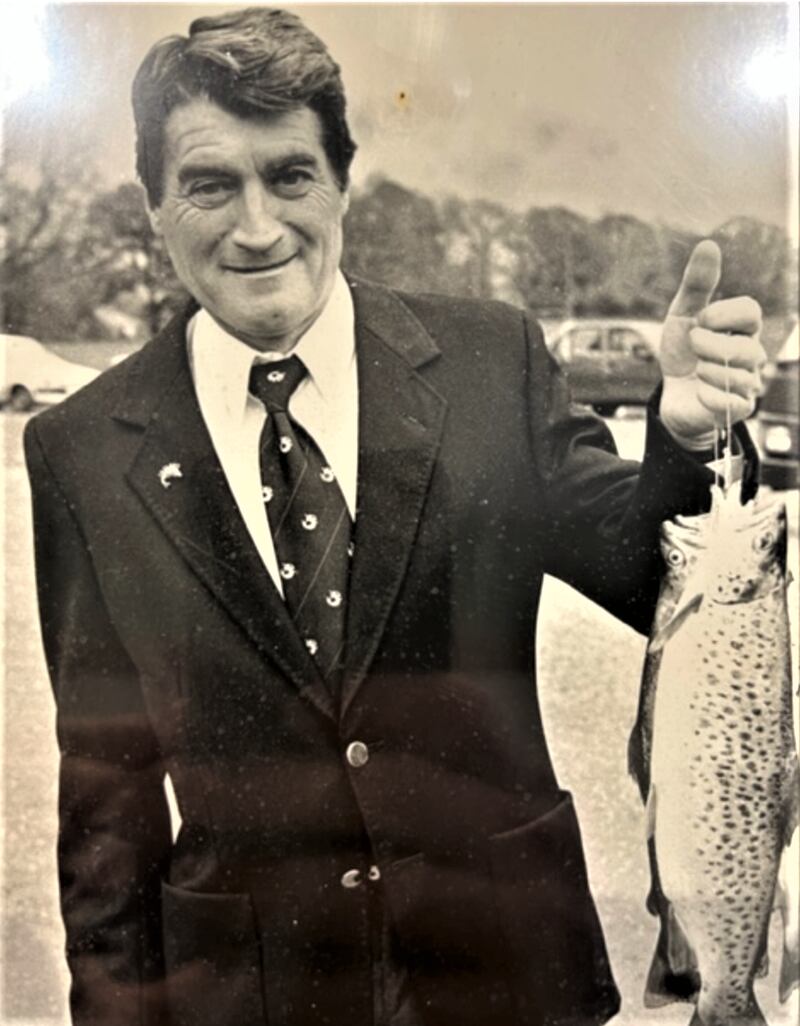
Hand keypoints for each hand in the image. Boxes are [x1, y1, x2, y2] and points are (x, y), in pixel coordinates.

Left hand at [658, 239, 765, 447]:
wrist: (672, 395)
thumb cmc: (683, 353)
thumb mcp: (682, 316)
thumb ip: (696, 284)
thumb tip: (709, 245)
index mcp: (742, 328)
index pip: (750, 311)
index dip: (722, 314)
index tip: (701, 320)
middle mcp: (751, 354)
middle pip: (747, 348)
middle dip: (710, 346)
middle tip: (693, 346)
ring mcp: (748, 383)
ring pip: (739, 376)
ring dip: (707, 371)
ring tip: (696, 371)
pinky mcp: (738, 410)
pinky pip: (730, 403)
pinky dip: (708, 396)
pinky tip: (698, 391)